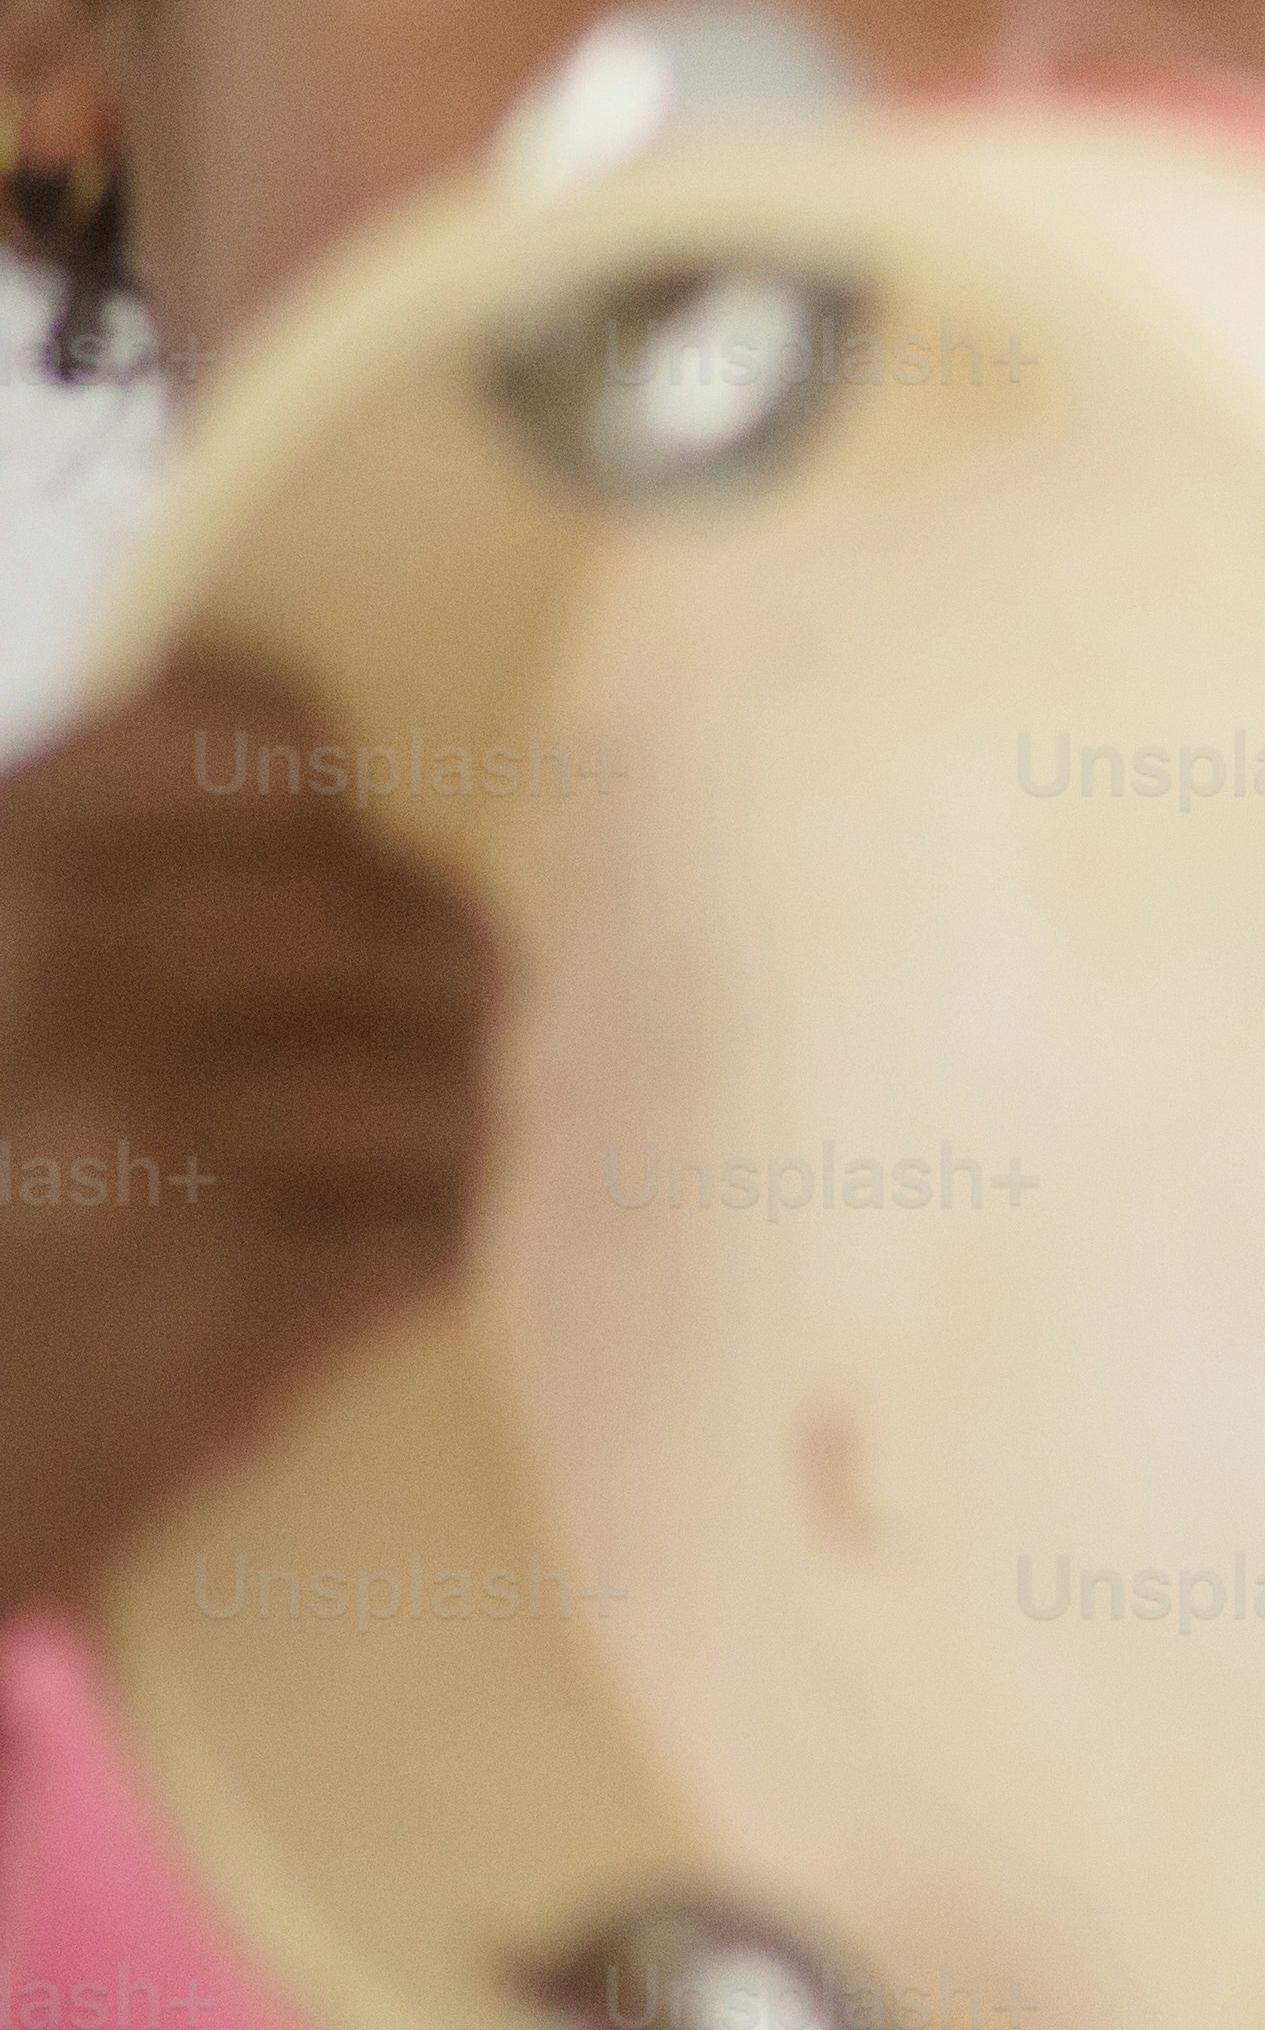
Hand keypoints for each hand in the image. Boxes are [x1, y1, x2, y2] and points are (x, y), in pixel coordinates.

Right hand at [0, 656, 492, 1623]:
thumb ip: (73, 889)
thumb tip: (311, 817)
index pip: (249, 732)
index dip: (325, 799)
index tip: (326, 854)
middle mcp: (59, 970)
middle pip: (387, 914)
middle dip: (440, 982)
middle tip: (434, 1031)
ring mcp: (142, 1133)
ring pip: (440, 1078)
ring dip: (439, 1136)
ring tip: (374, 1174)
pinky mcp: (219, 1297)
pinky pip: (426, 1231)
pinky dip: (408, 1259)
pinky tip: (337, 1280)